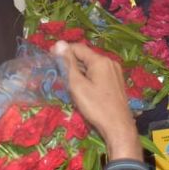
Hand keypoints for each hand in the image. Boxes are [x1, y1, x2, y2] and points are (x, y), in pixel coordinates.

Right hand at [56, 41, 141, 160]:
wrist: (118, 126)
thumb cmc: (96, 106)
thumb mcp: (78, 85)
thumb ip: (68, 64)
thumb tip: (59, 43)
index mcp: (100, 61)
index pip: (78, 48)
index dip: (63, 51)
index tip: (50, 57)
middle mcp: (110, 62)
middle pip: (86, 56)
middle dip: (71, 62)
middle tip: (57, 73)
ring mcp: (115, 72)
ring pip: (92, 66)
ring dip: (79, 71)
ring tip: (67, 82)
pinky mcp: (116, 82)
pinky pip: (99, 73)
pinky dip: (88, 77)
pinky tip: (82, 88)